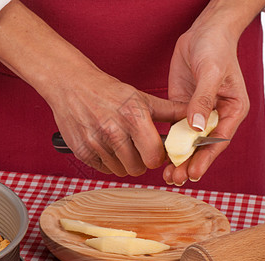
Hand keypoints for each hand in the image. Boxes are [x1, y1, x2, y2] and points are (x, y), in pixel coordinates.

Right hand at [47, 67, 185, 176]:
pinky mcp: (82, 151)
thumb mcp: (140, 97)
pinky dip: (107, 161)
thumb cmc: (107, 90)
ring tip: (120, 144)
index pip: (154, 156)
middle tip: (138, 149)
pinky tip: (105, 145)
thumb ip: (169, 110)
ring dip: (124, 162)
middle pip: (138, 169)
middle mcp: (113, 131)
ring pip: (121, 171)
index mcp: (133, 116)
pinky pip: (103, 169)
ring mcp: (95, 143)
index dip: (158, 156)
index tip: (156, 150)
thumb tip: (194, 118)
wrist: (71, 85)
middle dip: (142, 162)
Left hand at [163, 20, 249, 185]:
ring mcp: (198, 114)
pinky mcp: (182, 109)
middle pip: (203, 146)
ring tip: (167, 175)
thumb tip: (196, 127)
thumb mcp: (211, 72)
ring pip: (188, 142)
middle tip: (175, 178)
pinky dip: (169, 144)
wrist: (203, 33)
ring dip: (179, 158)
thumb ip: (203, 99)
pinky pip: (176, 130)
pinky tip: (160, 155)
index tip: (193, 172)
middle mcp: (216, 116)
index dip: (205, 158)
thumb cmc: (215, 48)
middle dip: (190, 164)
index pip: (219, 140)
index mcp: (232, 110)